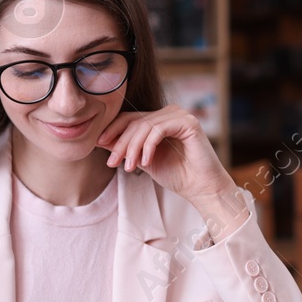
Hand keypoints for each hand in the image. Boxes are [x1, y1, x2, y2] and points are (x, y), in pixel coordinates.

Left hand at [96, 106, 243, 224]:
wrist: (202, 188)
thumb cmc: (177, 175)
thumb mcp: (144, 160)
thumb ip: (127, 148)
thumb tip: (100, 139)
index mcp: (160, 119)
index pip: (130, 118)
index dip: (113, 130)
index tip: (99, 145)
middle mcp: (169, 113)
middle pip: (135, 121)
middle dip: (120, 143)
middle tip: (111, 162)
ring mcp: (180, 115)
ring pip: (144, 125)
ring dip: (132, 148)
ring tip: (129, 168)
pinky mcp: (188, 122)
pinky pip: (159, 129)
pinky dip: (148, 146)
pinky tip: (145, 162)